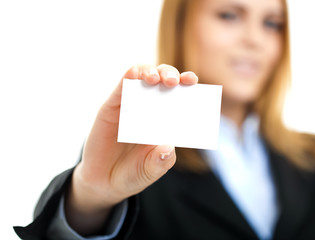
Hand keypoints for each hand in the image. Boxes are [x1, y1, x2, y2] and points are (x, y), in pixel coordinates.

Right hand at [65, 64, 197, 234]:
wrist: (103, 182)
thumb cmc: (132, 173)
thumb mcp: (149, 171)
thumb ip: (160, 162)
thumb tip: (168, 148)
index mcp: (165, 121)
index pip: (179, 97)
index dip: (186, 86)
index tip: (193, 81)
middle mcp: (150, 109)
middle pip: (163, 82)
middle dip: (170, 75)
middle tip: (174, 82)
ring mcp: (131, 106)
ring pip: (142, 78)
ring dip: (150, 72)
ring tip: (155, 79)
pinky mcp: (112, 107)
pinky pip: (120, 88)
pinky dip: (127, 77)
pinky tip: (133, 73)